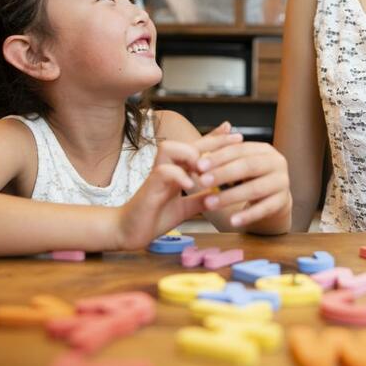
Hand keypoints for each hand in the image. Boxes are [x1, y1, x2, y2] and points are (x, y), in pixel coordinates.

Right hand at [116, 129, 241, 249]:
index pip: (197, 149)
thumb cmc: (154, 217)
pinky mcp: (149, 187)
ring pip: (171, 148)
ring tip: (205, 168)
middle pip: (189, 143)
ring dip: (191, 155)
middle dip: (213, 140)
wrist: (129, 231)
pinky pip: (164, 172)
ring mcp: (156, 175)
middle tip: (236, 138)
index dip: (214, 139)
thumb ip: (200, 199)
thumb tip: (219, 195)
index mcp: (177, 171)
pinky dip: (179, 176)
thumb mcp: (185, 208)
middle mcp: (167, 168)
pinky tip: (191, 184)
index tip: (235, 134)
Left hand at [194, 140, 290, 228]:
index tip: (198, 165)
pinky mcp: (283, 201)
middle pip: (248, 166)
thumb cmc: (247, 178)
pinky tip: (233, 221)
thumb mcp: (235, 164)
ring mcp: (282, 182)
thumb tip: (196, 150)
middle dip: (223, 174)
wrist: (272, 198)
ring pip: (255, 189)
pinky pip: (265, 209)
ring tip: (209, 203)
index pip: (239, 149)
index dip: (218, 157)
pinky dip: (248, 216)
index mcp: (263, 149)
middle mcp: (277, 162)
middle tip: (202, 181)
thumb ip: (218, 156)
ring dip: (230, 196)